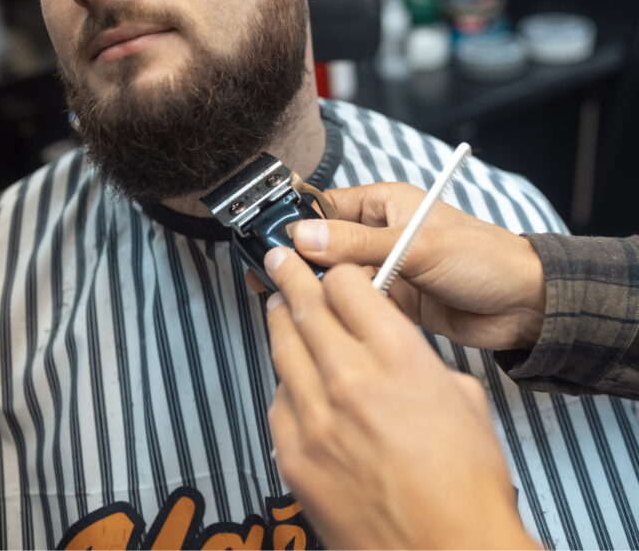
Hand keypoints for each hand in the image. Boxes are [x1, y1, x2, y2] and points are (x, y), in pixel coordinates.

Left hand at [265, 247, 537, 549]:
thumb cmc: (466, 484)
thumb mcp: (463, 397)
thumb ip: (417, 360)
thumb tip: (392, 349)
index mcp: (397, 356)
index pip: (348, 285)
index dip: (342, 274)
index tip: (337, 274)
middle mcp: (350, 378)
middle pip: (306, 306)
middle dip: (291, 275)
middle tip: (280, 259)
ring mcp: (315, 417)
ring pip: (283, 348)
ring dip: (281, 320)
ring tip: (278, 306)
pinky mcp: (294, 456)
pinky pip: (278, 401)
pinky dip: (286, 383)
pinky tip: (295, 380)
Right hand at [289, 182, 545, 349]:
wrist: (523, 305)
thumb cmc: (481, 258)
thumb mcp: (416, 246)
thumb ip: (359, 245)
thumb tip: (304, 238)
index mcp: (385, 204)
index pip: (326, 208)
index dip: (296, 225)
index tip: (268, 244)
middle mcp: (380, 233)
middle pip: (325, 244)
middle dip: (301, 260)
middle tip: (268, 277)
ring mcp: (386, 268)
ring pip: (336, 276)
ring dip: (319, 287)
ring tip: (288, 298)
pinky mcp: (393, 300)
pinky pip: (355, 302)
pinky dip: (340, 309)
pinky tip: (321, 318)